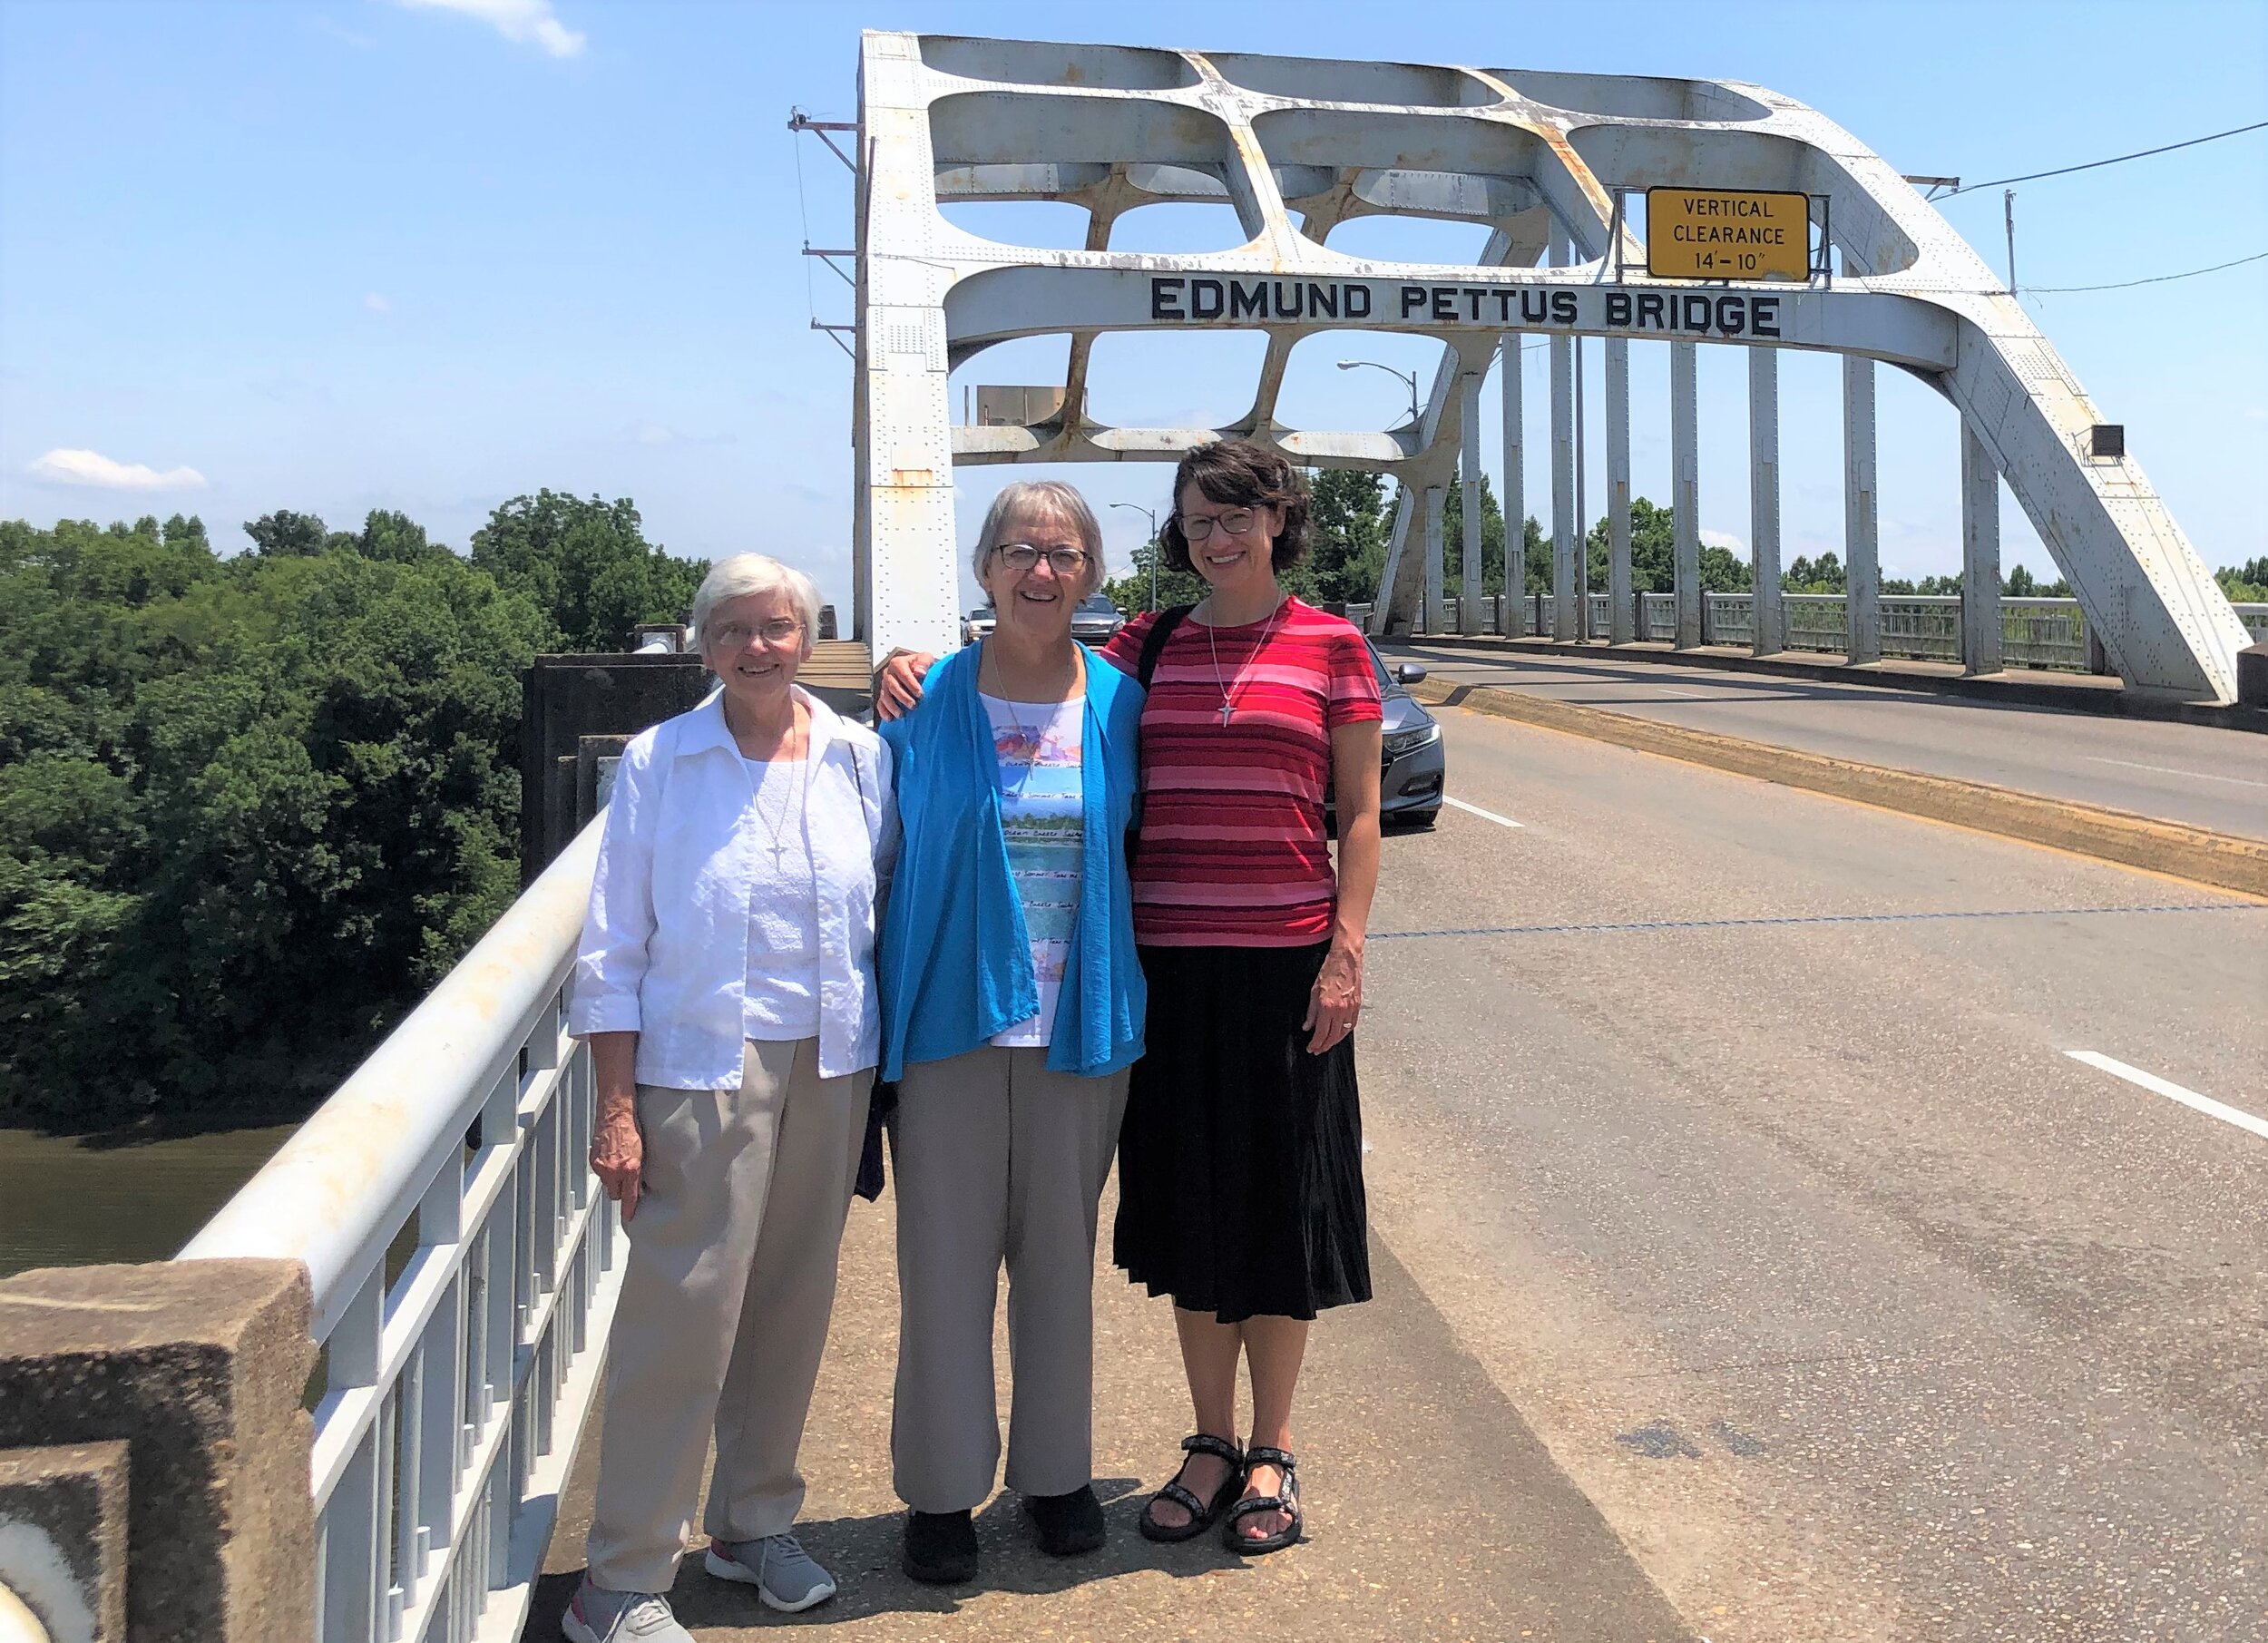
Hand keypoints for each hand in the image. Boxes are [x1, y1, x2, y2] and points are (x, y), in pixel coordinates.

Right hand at [591, 1094, 644, 1222]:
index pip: (628, 1196)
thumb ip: (638, 1172)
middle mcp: (614, 1170)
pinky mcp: (593, 1160)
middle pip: (614, 1194)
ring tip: (618, 1165)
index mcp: (629, 1168)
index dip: (628, 1209)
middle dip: (620, 1191)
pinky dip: (605, 1169)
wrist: (615, 1113)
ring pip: (607, 1183)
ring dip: (612, 1179)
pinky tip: (611, 1158)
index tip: (629, 1217)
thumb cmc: (632, 1128)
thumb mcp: (642, 1152)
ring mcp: (601, 1165)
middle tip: (626, 1181)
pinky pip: (600, 1173)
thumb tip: (638, 1187)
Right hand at [874, 650, 937, 720]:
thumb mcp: (926, 658)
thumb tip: (920, 672)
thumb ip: (924, 663)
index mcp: (897, 663)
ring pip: (885, 696)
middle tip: (913, 705)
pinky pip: (880, 703)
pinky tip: (890, 719)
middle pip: (893, 686)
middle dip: (903, 697)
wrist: (917, 671)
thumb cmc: (921, 665)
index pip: (903, 674)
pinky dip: (884, 712)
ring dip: (892, 707)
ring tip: (902, 715)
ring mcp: (884, 685)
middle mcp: (888, 673)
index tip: (920, 694)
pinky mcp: (884, 694)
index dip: (912, 685)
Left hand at [1303, 942, 1362, 1054]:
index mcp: (1327, 1007)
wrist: (1346, 959)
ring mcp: (1351, 1009)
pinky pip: (1351, 1025)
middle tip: (1317, 1050)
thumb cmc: (1329, 971)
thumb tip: (1307, 1026)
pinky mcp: (1357, 1006)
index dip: (1315, 1043)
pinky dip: (1344, 1033)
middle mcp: (1340, 1010)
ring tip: (1326, 1045)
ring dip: (1334, 1041)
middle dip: (1324, 1046)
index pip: (1321, 1033)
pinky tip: (1339, 1034)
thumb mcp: (1314, 991)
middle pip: (1332, 1036)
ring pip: (1343, 1033)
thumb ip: (1311, 1012)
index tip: (1311, 1048)